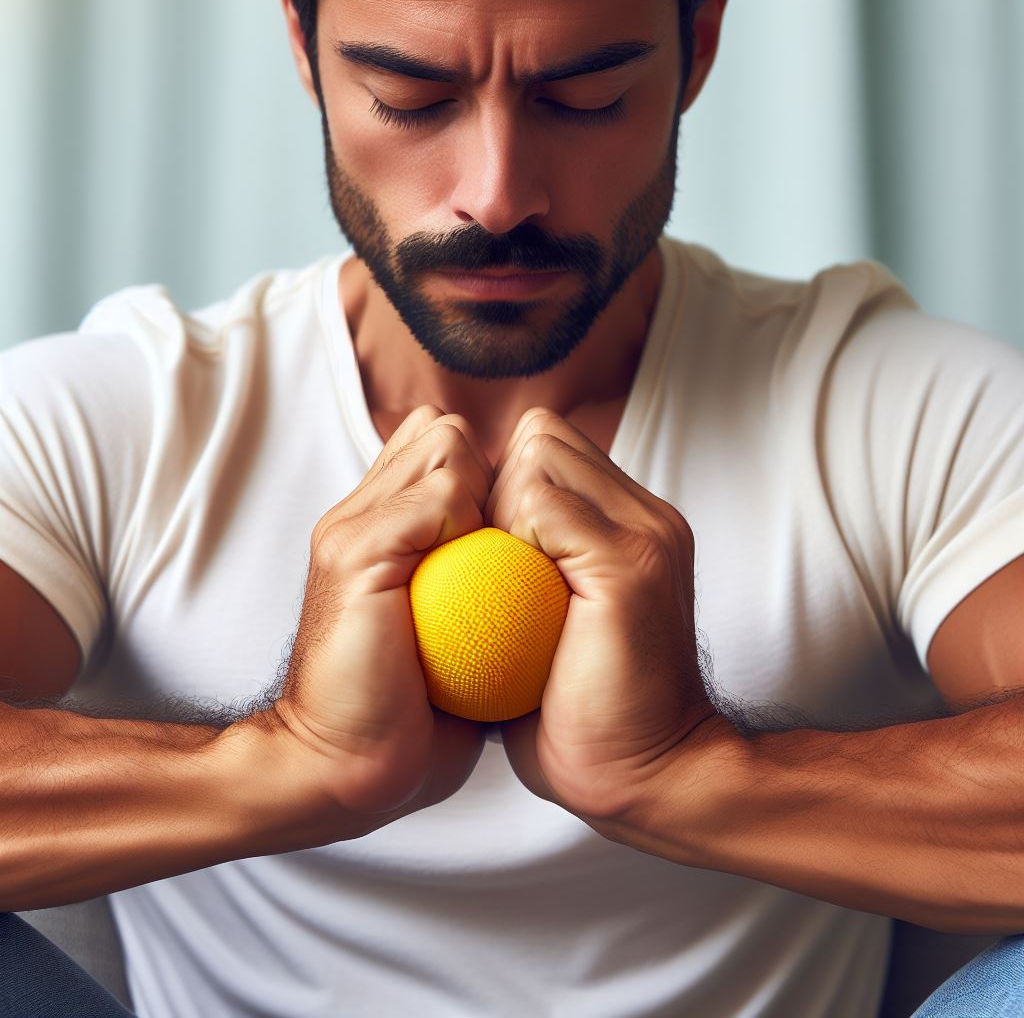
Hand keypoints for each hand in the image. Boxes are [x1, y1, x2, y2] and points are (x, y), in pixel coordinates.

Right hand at [270, 404, 492, 829]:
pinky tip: (489, 579)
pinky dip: (475, 521)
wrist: (348, 764)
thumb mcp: (454, 633)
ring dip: (489, 491)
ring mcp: (353, 525)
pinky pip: (439, 494)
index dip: (491, 475)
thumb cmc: (411, 710)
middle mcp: (361, 510)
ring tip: (500, 561)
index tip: (520, 534)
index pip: (442, 445)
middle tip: (514, 545)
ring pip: (445, 443)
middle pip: (445, 431)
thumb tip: (540, 564)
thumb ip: (477, 583)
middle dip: (495, 473)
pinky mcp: (356, 550)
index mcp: (380, 524)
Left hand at [485, 408, 717, 826]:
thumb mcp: (550, 626)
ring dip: (498, 505)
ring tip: (496, 578)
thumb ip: (526, 573)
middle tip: (485, 561)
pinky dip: (506, 532)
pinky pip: (542, 501)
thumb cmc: (583, 715)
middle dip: (495, 483)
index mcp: (629, 525)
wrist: (646, 775)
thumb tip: (467, 548)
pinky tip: (502, 593)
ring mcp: (645, 532)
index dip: (500, 484)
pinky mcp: (629, 563)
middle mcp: (645, 515)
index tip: (480, 551)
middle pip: (541, 434)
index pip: (547, 447)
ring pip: (538, 452)